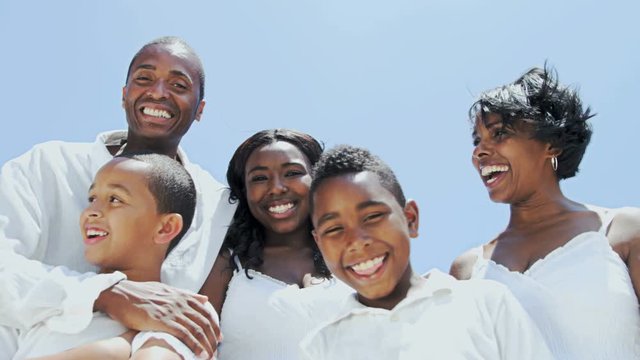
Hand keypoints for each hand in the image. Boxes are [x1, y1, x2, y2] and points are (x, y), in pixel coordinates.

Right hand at [95, 280, 219, 357]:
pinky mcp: (162, 320)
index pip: (205, 311)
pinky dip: (194, 345)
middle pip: (203, 321)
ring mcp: (172, 311)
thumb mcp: (166, 290)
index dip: (214, 324)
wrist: (120, 294)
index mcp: (181, 295)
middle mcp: (180, 302)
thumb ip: (186, 295)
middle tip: (216, 348)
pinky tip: (198, 353)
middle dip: (212, 336)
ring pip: (196, 329)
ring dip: (205, 343)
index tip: (218, 334)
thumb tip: (204, 299)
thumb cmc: (140, 293)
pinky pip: (184, 334)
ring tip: (210, 354)